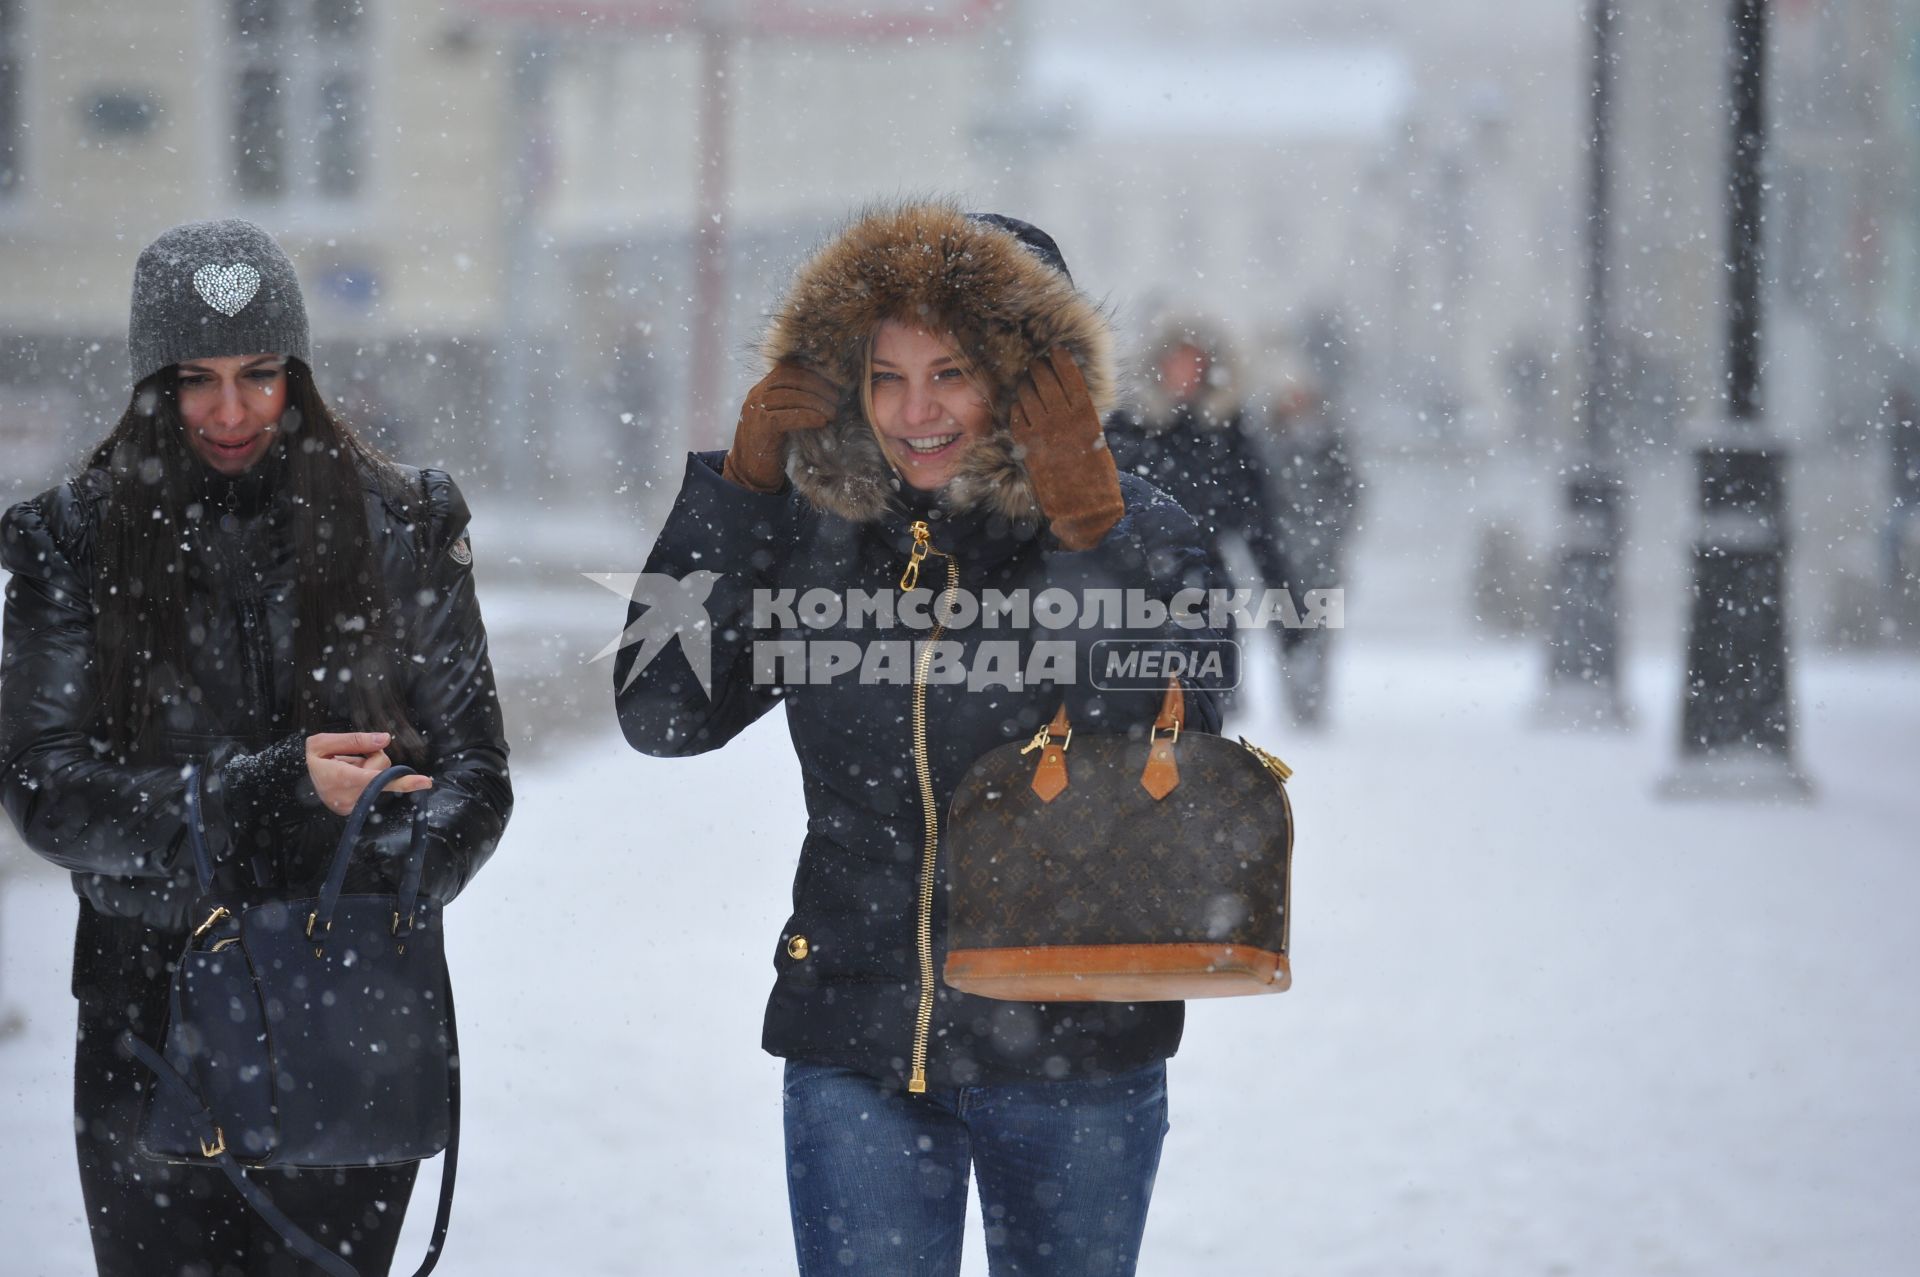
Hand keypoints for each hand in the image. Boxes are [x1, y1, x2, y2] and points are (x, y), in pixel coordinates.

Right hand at [306, 732, 432, 816]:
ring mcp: (352, 806)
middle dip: (372, 758)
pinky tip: (349, 775)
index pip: (378, 779)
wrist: (292, 782)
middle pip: (382, 771)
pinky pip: (373, 787)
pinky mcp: (355, 809)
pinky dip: (365, 778)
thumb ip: (355, 740)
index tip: (425, 782)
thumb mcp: (324, 742)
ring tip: (345, 767)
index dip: (404, 780)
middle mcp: (350, 798)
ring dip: (367, 768)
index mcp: (342, 780)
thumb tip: (385, 739)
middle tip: (350, 757)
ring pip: (379, 778)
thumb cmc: (309, 760)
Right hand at [722, 362, 840, 492]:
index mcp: (760, 389)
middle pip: (790, 380)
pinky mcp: (762, 427)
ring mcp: (756, 410)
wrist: (749, 474)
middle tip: (836, 400)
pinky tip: (822, 421)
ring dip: (817, 403)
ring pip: (790, 396)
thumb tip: (826, 394)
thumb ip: (793, 403)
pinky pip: (787, 416)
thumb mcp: (780, 418)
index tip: (831, 385)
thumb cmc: (771, 446)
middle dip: (817, 387)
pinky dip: (808, 416)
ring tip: (832, 412)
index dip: (811, 375)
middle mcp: (755, 396)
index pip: (787, 370)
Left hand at [1009, 346, 1123, 549]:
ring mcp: (1043, 432)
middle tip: (1036, 365)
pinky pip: (1016, 417)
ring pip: (1027, 395)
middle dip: (1039, 369)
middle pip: (1045, 380)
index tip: (1056, 350)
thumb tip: (1074, 395)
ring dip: (1025, 386)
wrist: (1084, 507)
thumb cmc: (1097, 475)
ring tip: (1026, 384)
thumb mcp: (1097, 438)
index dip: (1061, 360)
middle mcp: (1063, 419)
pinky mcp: (1027, 447)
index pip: (1071, 376)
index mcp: (1086, 415)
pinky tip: (1019, 406)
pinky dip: (1016, 407)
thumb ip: (1084, 415)